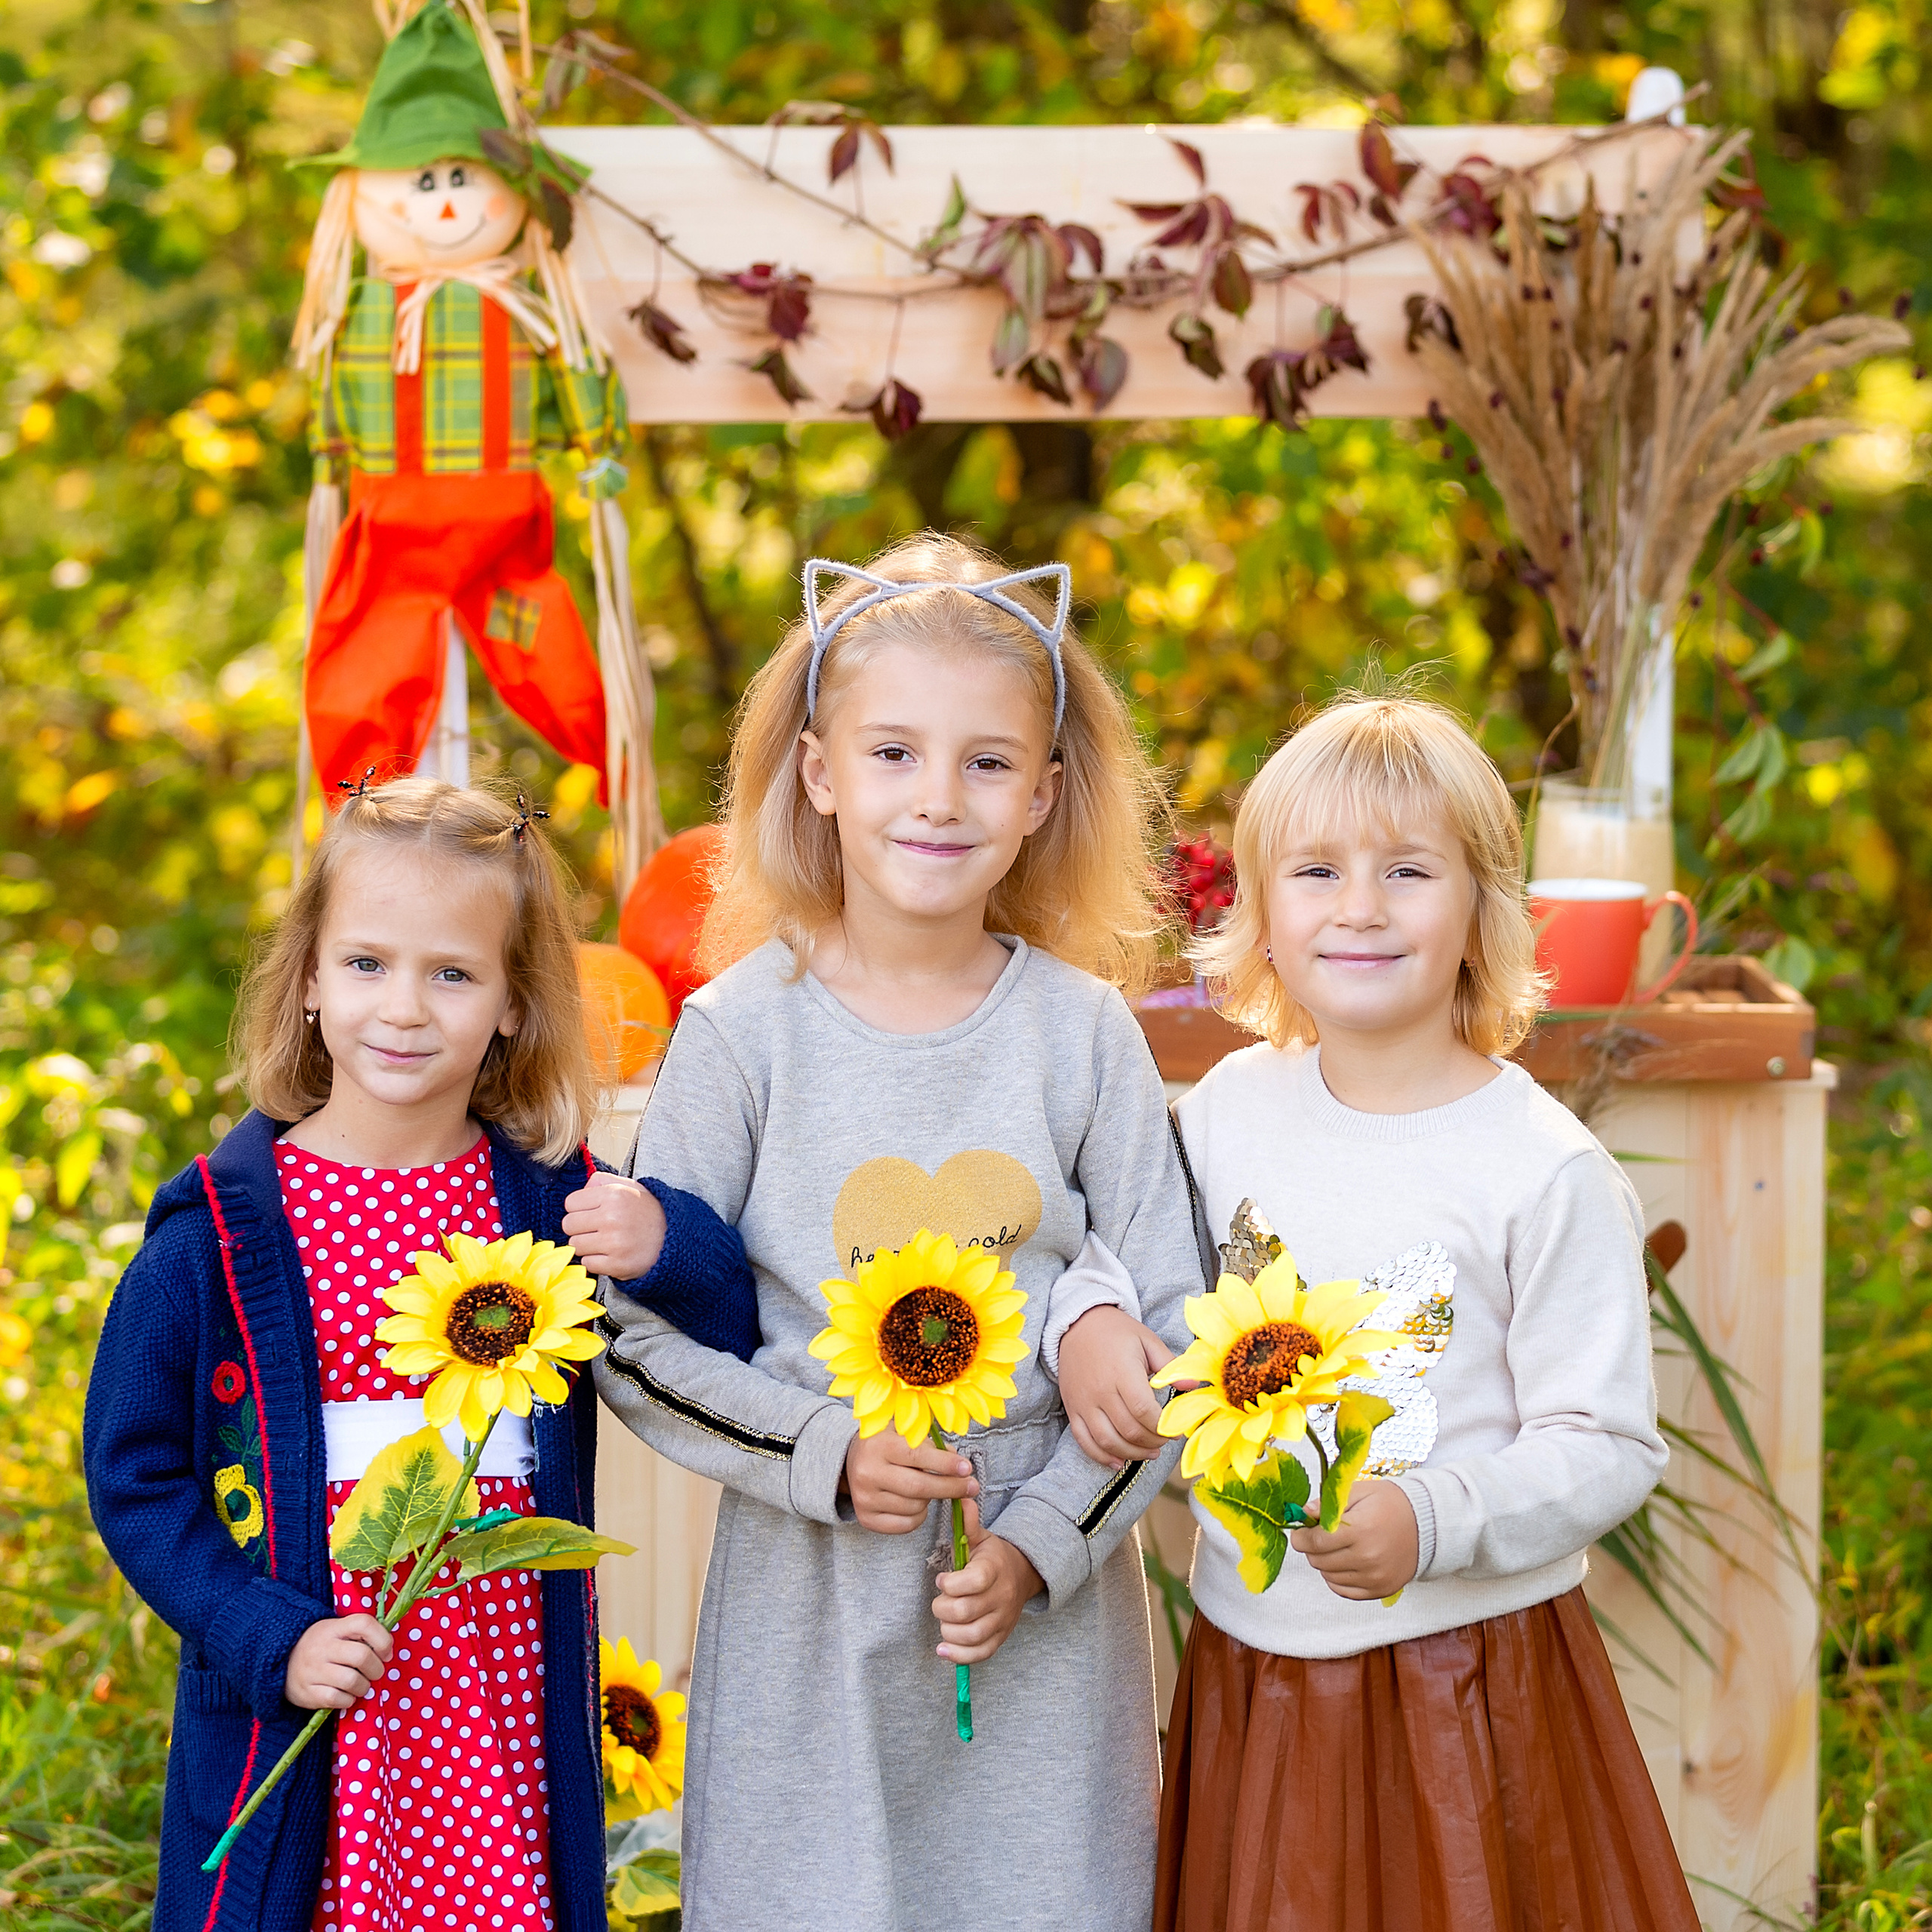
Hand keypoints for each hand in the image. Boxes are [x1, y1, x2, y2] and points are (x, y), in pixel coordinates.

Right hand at [284, 1614, 393, 1710]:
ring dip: (364, 1686)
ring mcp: (313, 1670)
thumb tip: (387, 1652)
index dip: (383, 1639)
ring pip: (352, 1680)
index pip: (364, 1623)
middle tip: (374, 1673)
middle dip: (376, 1668)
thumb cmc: (321, 1647)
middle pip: (361, 1656)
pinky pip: (337, 1699)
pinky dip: (348, 1700)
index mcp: (333, 1628)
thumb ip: (360, 1635)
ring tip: (360, 1685)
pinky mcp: (307, 1693)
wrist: (281, 1664)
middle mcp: (322, 1647)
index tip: (386, 1653)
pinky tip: (346, 1695)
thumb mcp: (337, 1632)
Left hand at [562, 1172, 665, 1279]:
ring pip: (575, 1245)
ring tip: (604, 1241)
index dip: (579, 1208)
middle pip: (568, 1224)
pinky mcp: (617, 1265)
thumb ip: (602, 1181)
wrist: (674, 1239)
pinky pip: (587, 1263)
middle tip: (595, 1228)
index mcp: (614, 1194)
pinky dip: (596, 1260)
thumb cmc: (647, 1212)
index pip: (570, 1203)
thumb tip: (581, 1189)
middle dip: (579, 1227)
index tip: (590, 1212)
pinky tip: (609, 1254)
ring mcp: (614, 1243)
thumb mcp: (630, 1187)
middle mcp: (613, 1217)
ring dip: (586, 1245)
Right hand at [842, 1429, 976, 1534]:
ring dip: (931, 1500)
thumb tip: (958, 1464)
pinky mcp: (866, 1518)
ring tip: (929, 1488)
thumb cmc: (887, 1444)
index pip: (917, 1456)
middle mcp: (868, 1472)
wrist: (851, 1460)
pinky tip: (918, 1503)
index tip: (967, 1468)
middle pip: (919, 1487)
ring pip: (915, 1507)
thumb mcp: (905, 1434)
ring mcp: (865, 1498)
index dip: (945, 1464)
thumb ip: (932, 1445)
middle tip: (972, 1487)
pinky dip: (919, 1516)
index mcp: (879, 1445)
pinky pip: (905, 1525)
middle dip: (950, 1488)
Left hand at [933, 1500, 1042, 1663]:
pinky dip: (959, 1655)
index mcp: (994, 1569)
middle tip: (939, 1602)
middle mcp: (1001, 1596)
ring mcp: (1002, 1619)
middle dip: (943, 1608)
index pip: (974, 1582)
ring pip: (973, 1635)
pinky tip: (943, 1649)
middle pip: (967, 1612)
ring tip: (944, 1621)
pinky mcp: (1001, 1637)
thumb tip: (961, 1498)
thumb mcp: (981, 1537)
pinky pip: (981, 1653)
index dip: (951, 1584)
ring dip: (949, 1631)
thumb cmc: (991, 1558)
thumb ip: (968, 1523)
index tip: (941, 1580)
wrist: (1022, 1576)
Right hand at [1058, 1306, 1172, 1468]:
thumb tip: (1195, 1386)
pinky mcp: (1072, 1408)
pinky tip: (1119, 1462)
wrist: (1077, 1323)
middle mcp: (1100, 1390)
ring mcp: (1083, 1402)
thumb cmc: (1118, 1332)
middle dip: (1152, 1442)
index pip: (1144, 1411)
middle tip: (1165, 1441)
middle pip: (1129, 1429)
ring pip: (1108, 1441)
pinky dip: (1101, 1456)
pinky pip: (1084, 1440)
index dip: (1162, 1427)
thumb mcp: (1148, 1341)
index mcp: (1122, 1372)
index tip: (1175, 1430)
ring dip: (1132, 1454)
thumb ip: (1171, 1366)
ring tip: (1150, 1453)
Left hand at [1289, 1479, 1418, 1600]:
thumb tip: (1304, 1513)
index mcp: (1361, 1529)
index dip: (1302, 1537)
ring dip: (1325, 1563)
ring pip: (1328, 1576)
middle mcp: (1368, 1558)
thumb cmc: (1392, 1504)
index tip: (1300, 1532)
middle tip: (1320, 1536)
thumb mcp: (1360, 1492)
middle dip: (1312, 1548)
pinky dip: (1337, 1578)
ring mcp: (1375, 1577)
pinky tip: (1344, 1563)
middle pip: (1319, 1561)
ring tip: (1337, 1547)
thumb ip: (1329, 1503)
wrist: (1428, 1524)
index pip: (1316, 1542)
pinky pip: (1344, 1591)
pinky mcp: (1380, 1590)